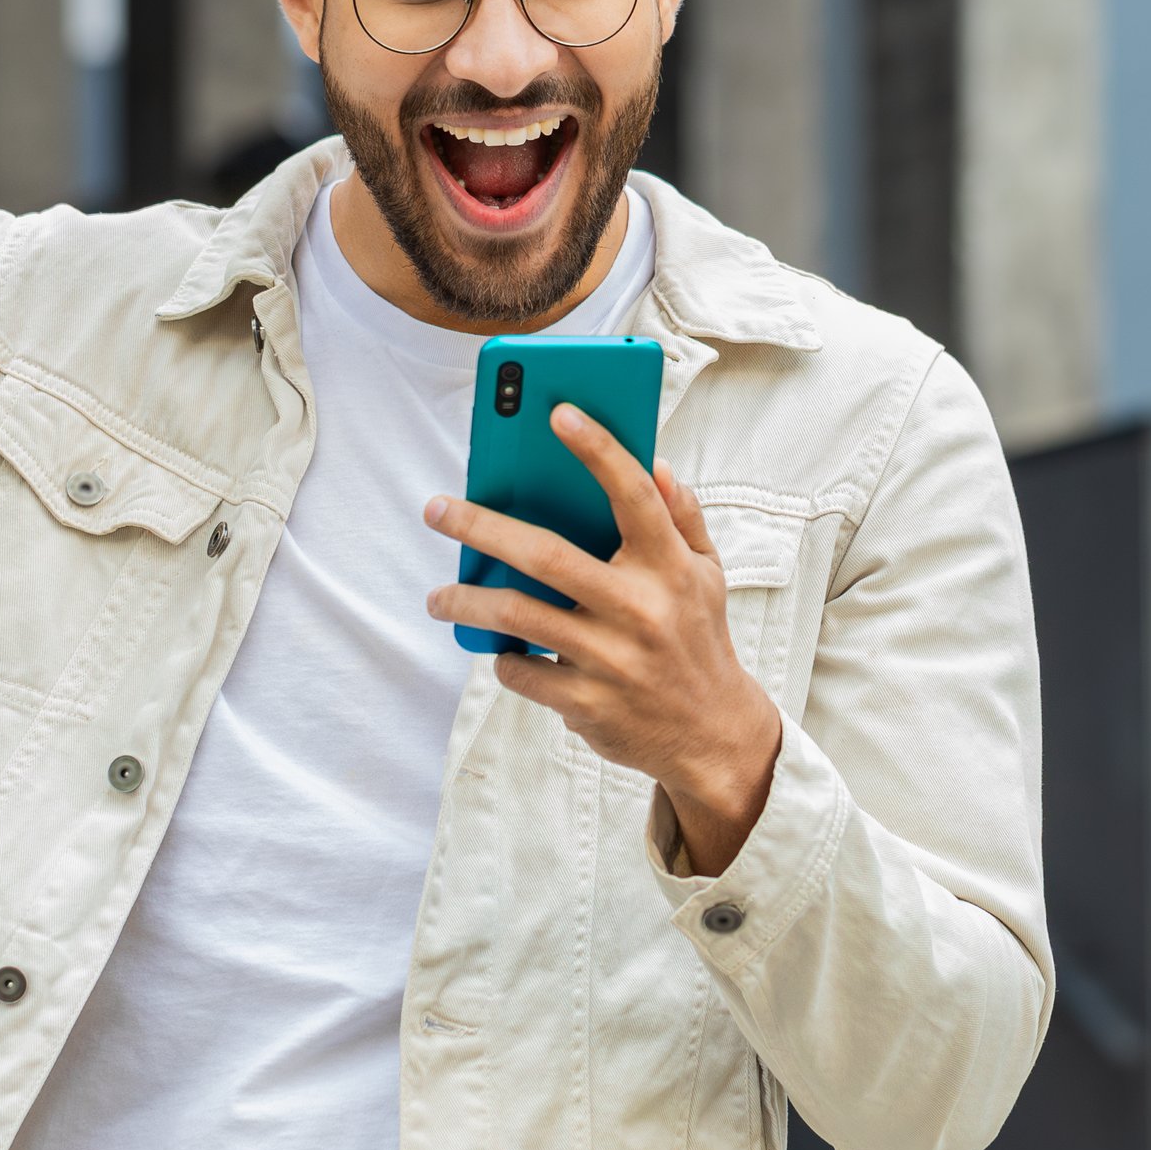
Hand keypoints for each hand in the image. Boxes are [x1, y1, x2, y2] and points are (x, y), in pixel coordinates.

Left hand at [424, 407, 783, 874]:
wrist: (713, 736)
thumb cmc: (699, 640)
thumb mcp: (708, 575)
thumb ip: (682, 518)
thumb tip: (657, 462)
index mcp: (671, 568)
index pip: (635, 495)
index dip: (598, 450)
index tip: (559, 413)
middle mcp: (641, 609)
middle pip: (546, 555)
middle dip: (482, 526)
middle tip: (437, 509)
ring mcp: (612, 659)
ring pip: (517, 616)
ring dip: (465, 601)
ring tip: (438, 596)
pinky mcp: (588, 702)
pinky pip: (522, 670)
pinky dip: (502, 657)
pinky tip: (497, 649)